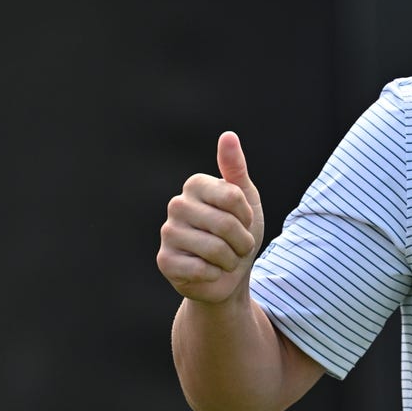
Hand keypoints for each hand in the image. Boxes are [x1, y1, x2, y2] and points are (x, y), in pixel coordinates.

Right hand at [157, 131, 264, 303]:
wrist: (230, 274)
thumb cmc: (239, 232)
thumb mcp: (246, 198)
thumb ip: (235, 168)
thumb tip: (228, 135)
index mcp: (195, 185)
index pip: (232, 196)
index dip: (246, 215)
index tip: (244, 220)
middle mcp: (177, 205)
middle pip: (225, 224)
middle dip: (242, 241)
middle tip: (239, 245)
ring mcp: (168, 232)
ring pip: (215, 248)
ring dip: (230, 259)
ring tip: (226, 258)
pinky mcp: (164, 260)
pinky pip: (201, 268)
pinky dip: (215, 274)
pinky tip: (209, 271)